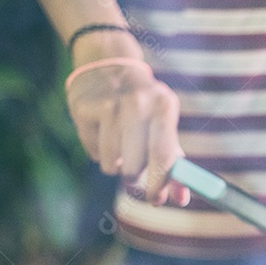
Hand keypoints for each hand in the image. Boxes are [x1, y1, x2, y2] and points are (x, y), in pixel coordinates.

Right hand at [65, 61, 189, 205]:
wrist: (108, 63)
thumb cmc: (144, 106)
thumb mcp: (163, 125)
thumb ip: (175, 163)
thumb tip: (181, 199)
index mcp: (164, 106)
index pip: (164, 156)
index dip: (160, 184)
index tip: (156, 201)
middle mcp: (137, 103)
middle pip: (135, 166)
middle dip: (133, 178)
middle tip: (133, 176)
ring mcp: (108, 103)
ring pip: (111, 163)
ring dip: (115, 165)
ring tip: (119, 146)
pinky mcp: (84, 107)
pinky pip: (93, 151)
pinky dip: (98, 151)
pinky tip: (101, 132)